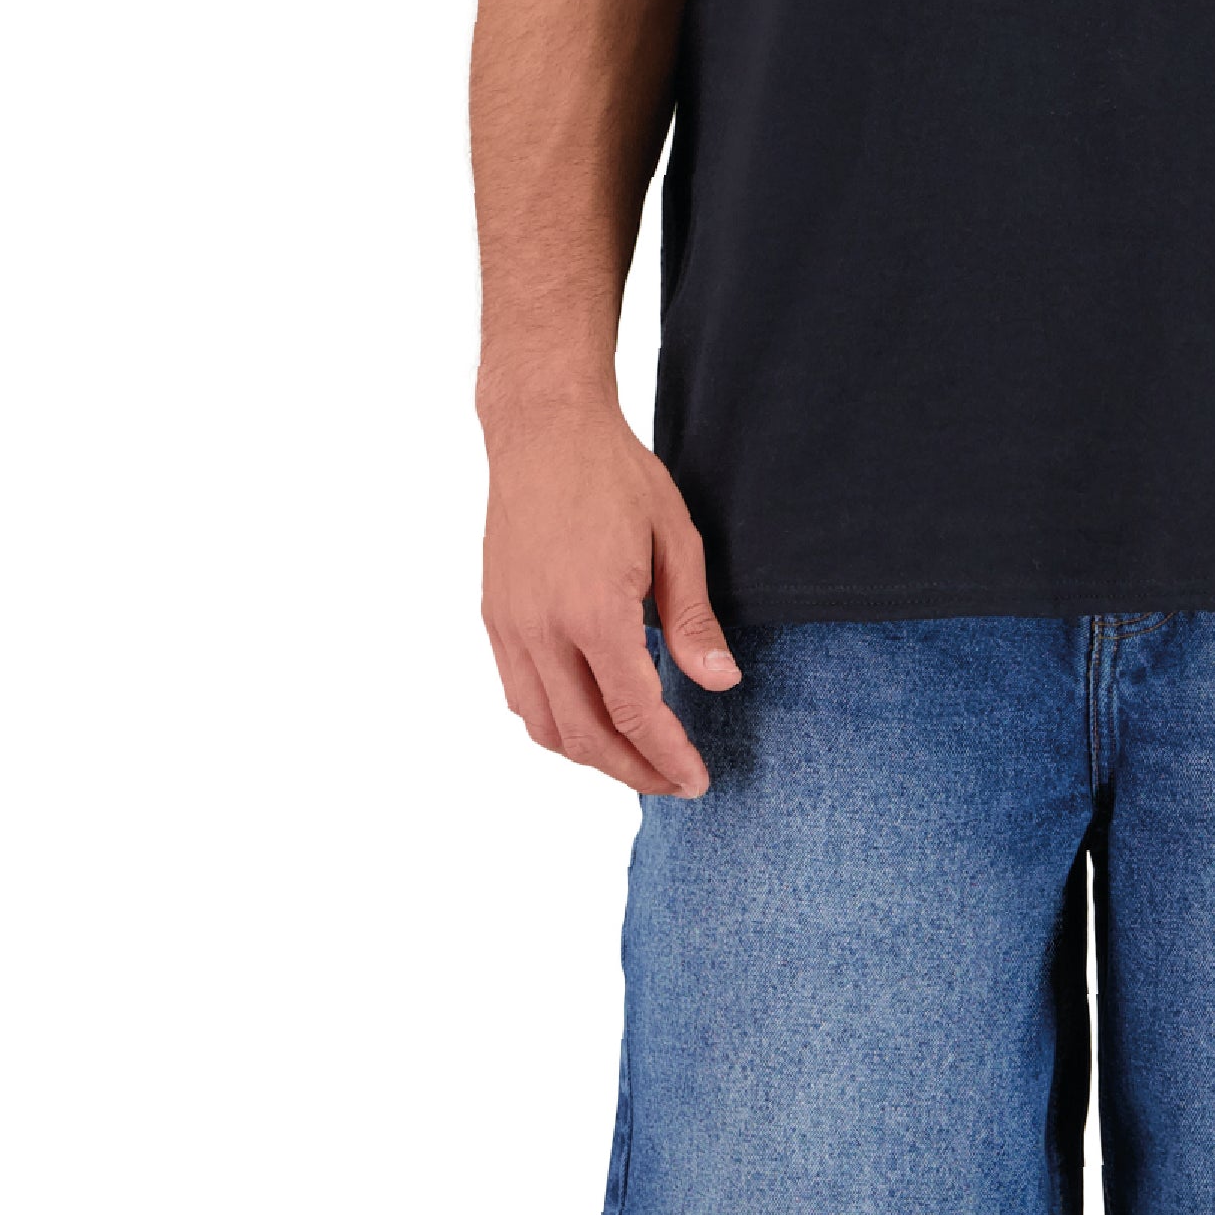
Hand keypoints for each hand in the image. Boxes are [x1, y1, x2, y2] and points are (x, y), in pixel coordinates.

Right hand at [480, 395, 735, 794]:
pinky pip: (519, 696)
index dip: (669, 757)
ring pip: (545, 727)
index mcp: (594, 613)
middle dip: (634, 772)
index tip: (697, 781)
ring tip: (635, 762)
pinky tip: (588, 722)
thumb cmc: (614, 475)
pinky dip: (554, 725)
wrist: (542, 430)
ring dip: (591, 757)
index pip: (636, 714)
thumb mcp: (676, 540)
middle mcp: (542, 630)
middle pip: (587, 736)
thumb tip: (720, 683)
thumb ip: (692, 621)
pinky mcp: (494, 618)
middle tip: (674, 783)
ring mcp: (510, 627)